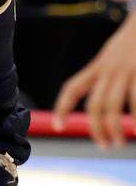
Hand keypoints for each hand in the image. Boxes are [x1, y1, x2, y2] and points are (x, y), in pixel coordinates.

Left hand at [53, 12, 135, 148]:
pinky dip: (135, 115)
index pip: (73, 88)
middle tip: (104, 145)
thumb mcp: (115, 55)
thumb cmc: (135, 40)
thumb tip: (106, 103)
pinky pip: (135, 98)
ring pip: (112, 104)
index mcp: (99, 66)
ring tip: (118, 143)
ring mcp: (126, 69)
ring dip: (113, 127)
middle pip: (95, 103)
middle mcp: (109, 68)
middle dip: (96, 128)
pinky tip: (135, 128)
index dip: (62, 107)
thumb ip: (108, 75)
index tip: (58, 126)